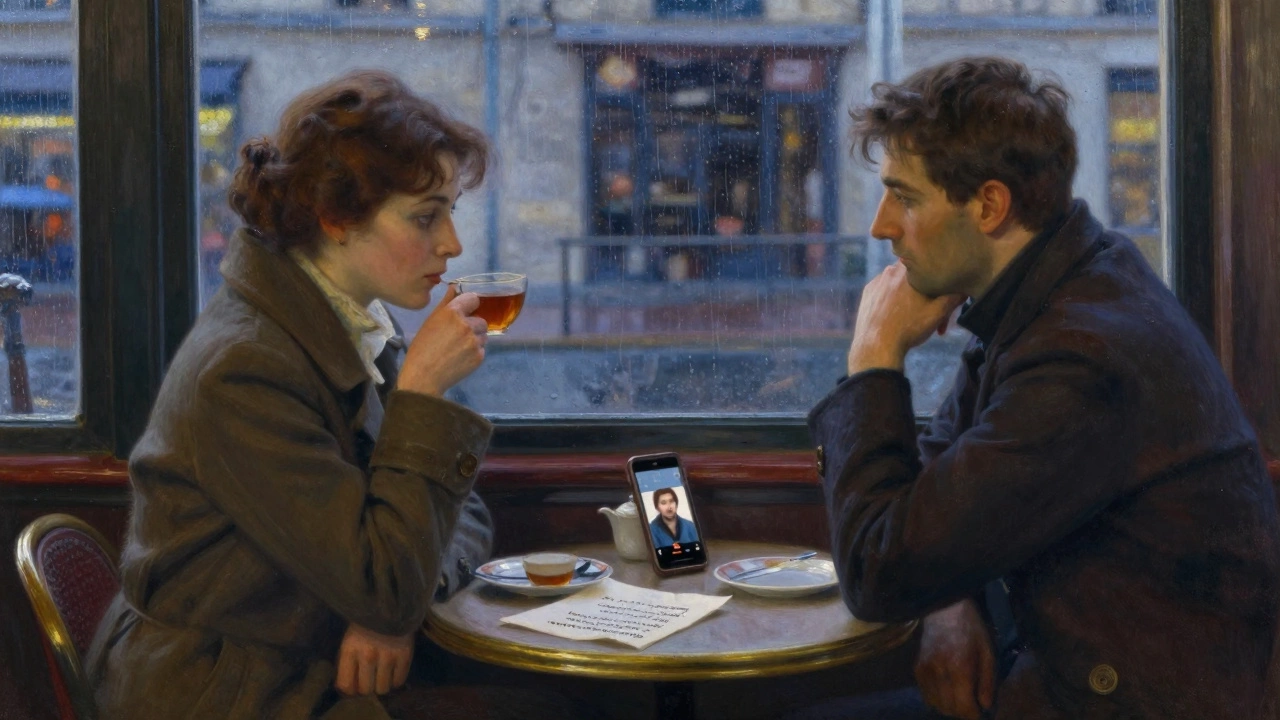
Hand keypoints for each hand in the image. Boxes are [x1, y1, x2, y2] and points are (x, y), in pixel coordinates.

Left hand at [334, 623, 413, 695]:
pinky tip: (393, 670)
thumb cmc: (366, 625)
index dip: (350, 690)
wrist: (391, 604)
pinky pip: (399, 681)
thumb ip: (347, 664)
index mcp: (350, 649)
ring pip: (383, 688)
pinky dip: (396, 680)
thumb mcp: (350, 640)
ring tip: (382, 675)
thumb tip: (348, 690)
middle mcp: (368, 655)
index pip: (345, 684)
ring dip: (382, 685)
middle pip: (365, 689)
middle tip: (370, 680)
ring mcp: (388, 655)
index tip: (354, 686)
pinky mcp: (405, 655)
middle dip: (367, 687)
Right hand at [396, 284, 487, 396]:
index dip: (470, 306)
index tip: (465, 312)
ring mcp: (474, 342)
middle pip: (481, 320)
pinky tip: (460, 359)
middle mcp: (466, 325)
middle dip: (473, 326)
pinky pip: (482, 350)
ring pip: (483, 336)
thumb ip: (445, 303)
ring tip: (458, 349)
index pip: (473, 299)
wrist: (424, 376)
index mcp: (452, 313)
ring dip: (475, 340)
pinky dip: (474, 353)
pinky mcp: (479, 357)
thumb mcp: (430, 321)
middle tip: (458, 336)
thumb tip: (454, 287)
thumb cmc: (422, 348)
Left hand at [848, 263, 964, 374]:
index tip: (943, 300)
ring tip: (916, 320)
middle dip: (927, 296)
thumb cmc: (909, 328)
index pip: (930, 268)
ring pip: (901, 286)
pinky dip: (894, 302)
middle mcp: (890, 270)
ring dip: (911, 299)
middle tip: (933, 317)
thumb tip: (964, 290)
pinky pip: (886, 292)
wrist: (877, 346)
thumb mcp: (938, 312)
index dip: (939, 284)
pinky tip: (899, 318)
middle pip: (916, 280)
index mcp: (909, 269)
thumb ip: (954, 296)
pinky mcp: (868, 293)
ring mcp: (877, 281)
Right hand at [915, 599, 995, 719]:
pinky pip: (926, 695)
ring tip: (960, 699)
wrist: (944, 609)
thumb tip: (986, 706)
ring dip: (950, 707)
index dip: (973, 716)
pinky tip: (947, 691)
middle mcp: (940, 671)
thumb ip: (987, 681)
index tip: (980, 714)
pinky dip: (937, 699)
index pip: (965, 706)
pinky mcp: (917, 668)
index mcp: (961, 667)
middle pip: (950, 708)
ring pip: (937, 705)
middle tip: (972, 706)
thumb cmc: (972, 629)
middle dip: (963, 712)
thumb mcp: (988, 652)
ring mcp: (926, 670)